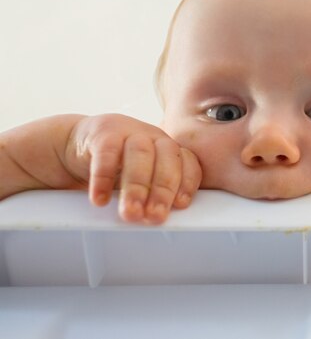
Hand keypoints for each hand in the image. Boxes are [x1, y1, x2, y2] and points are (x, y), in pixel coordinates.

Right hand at [66, 114, 201, 223]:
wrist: (80, 140)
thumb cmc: (118, 164)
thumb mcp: (141, 177)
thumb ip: (154, 194)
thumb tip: (159, 221)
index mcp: (169, 149)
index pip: (188, 163)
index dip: (187, 183)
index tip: (181, 204)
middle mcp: (154, 138)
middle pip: (167, 159)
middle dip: (162, 191)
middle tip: (155, 216)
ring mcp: (130, 132)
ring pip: (140, 154)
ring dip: (137, 187)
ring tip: (131, 212)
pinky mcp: (103, 133)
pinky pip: (106, 153)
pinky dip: (103, 178)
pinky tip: (101, 199)